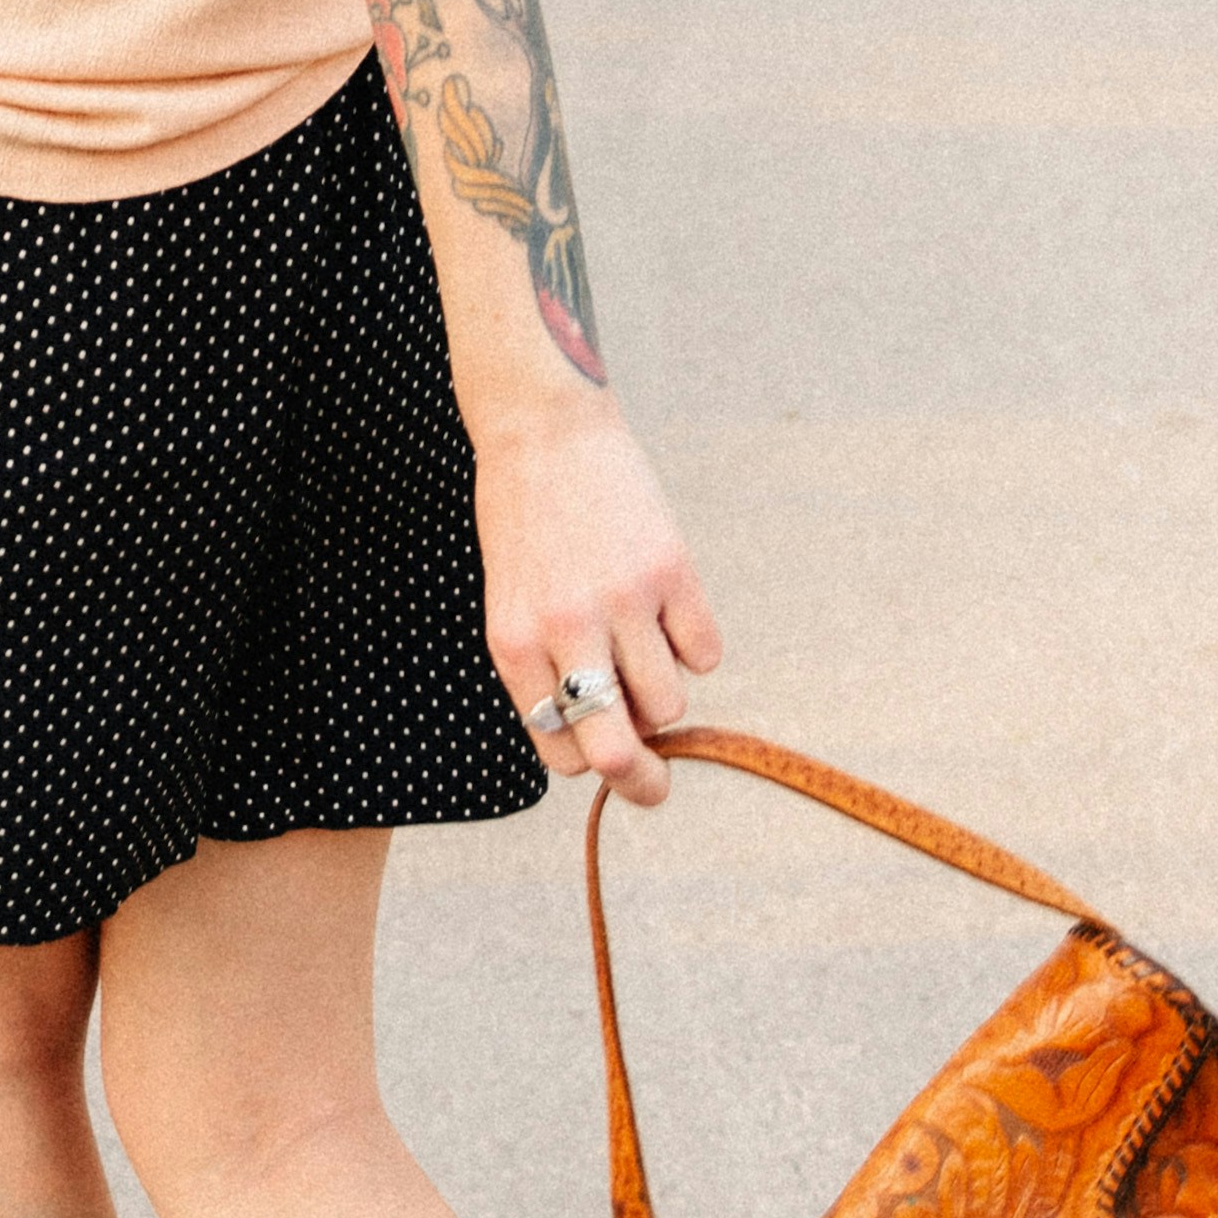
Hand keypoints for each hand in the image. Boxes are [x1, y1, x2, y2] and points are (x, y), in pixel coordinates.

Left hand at [475, 392, 719, 805]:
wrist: (543, 431)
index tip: (602, 753)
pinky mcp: (673, 570)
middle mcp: (567, 630)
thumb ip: (546, 673)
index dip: (586, 762)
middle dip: (643, 785)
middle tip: (656, 786)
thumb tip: (609, 740)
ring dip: (663, 693)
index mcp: (515, 646)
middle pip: (617, 752)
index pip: (560, 752)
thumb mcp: (512, 605)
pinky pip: (705, 654)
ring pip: (670, 705)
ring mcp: (624, 600)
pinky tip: (666, 609)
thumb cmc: (524, 527)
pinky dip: (693, 646)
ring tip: (642, 646)